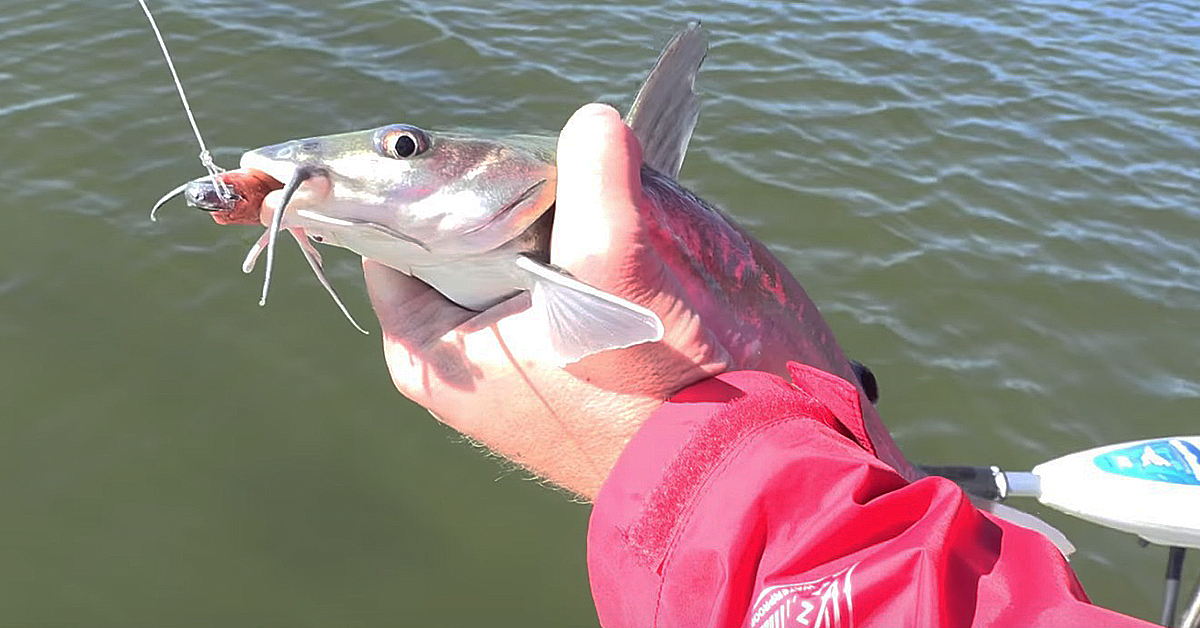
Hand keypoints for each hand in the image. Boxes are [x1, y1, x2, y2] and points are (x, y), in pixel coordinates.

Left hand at [363, 104, 914, 497]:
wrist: (740, 455)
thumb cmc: (658, 392)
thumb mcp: (614, 278)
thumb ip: (596, 188)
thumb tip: (594, 123)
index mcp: (437, 347)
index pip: (397, 237)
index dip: (433, 184)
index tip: (482, 149)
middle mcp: (473, 344)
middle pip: (466, 228)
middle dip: (514, 190)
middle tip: (562, 168)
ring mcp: (531, 338)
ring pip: (530, 235)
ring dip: (570, 209)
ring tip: (613, 202)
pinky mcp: (583, 332)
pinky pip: (576, 256)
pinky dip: (603, 231)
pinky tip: (640, 222)